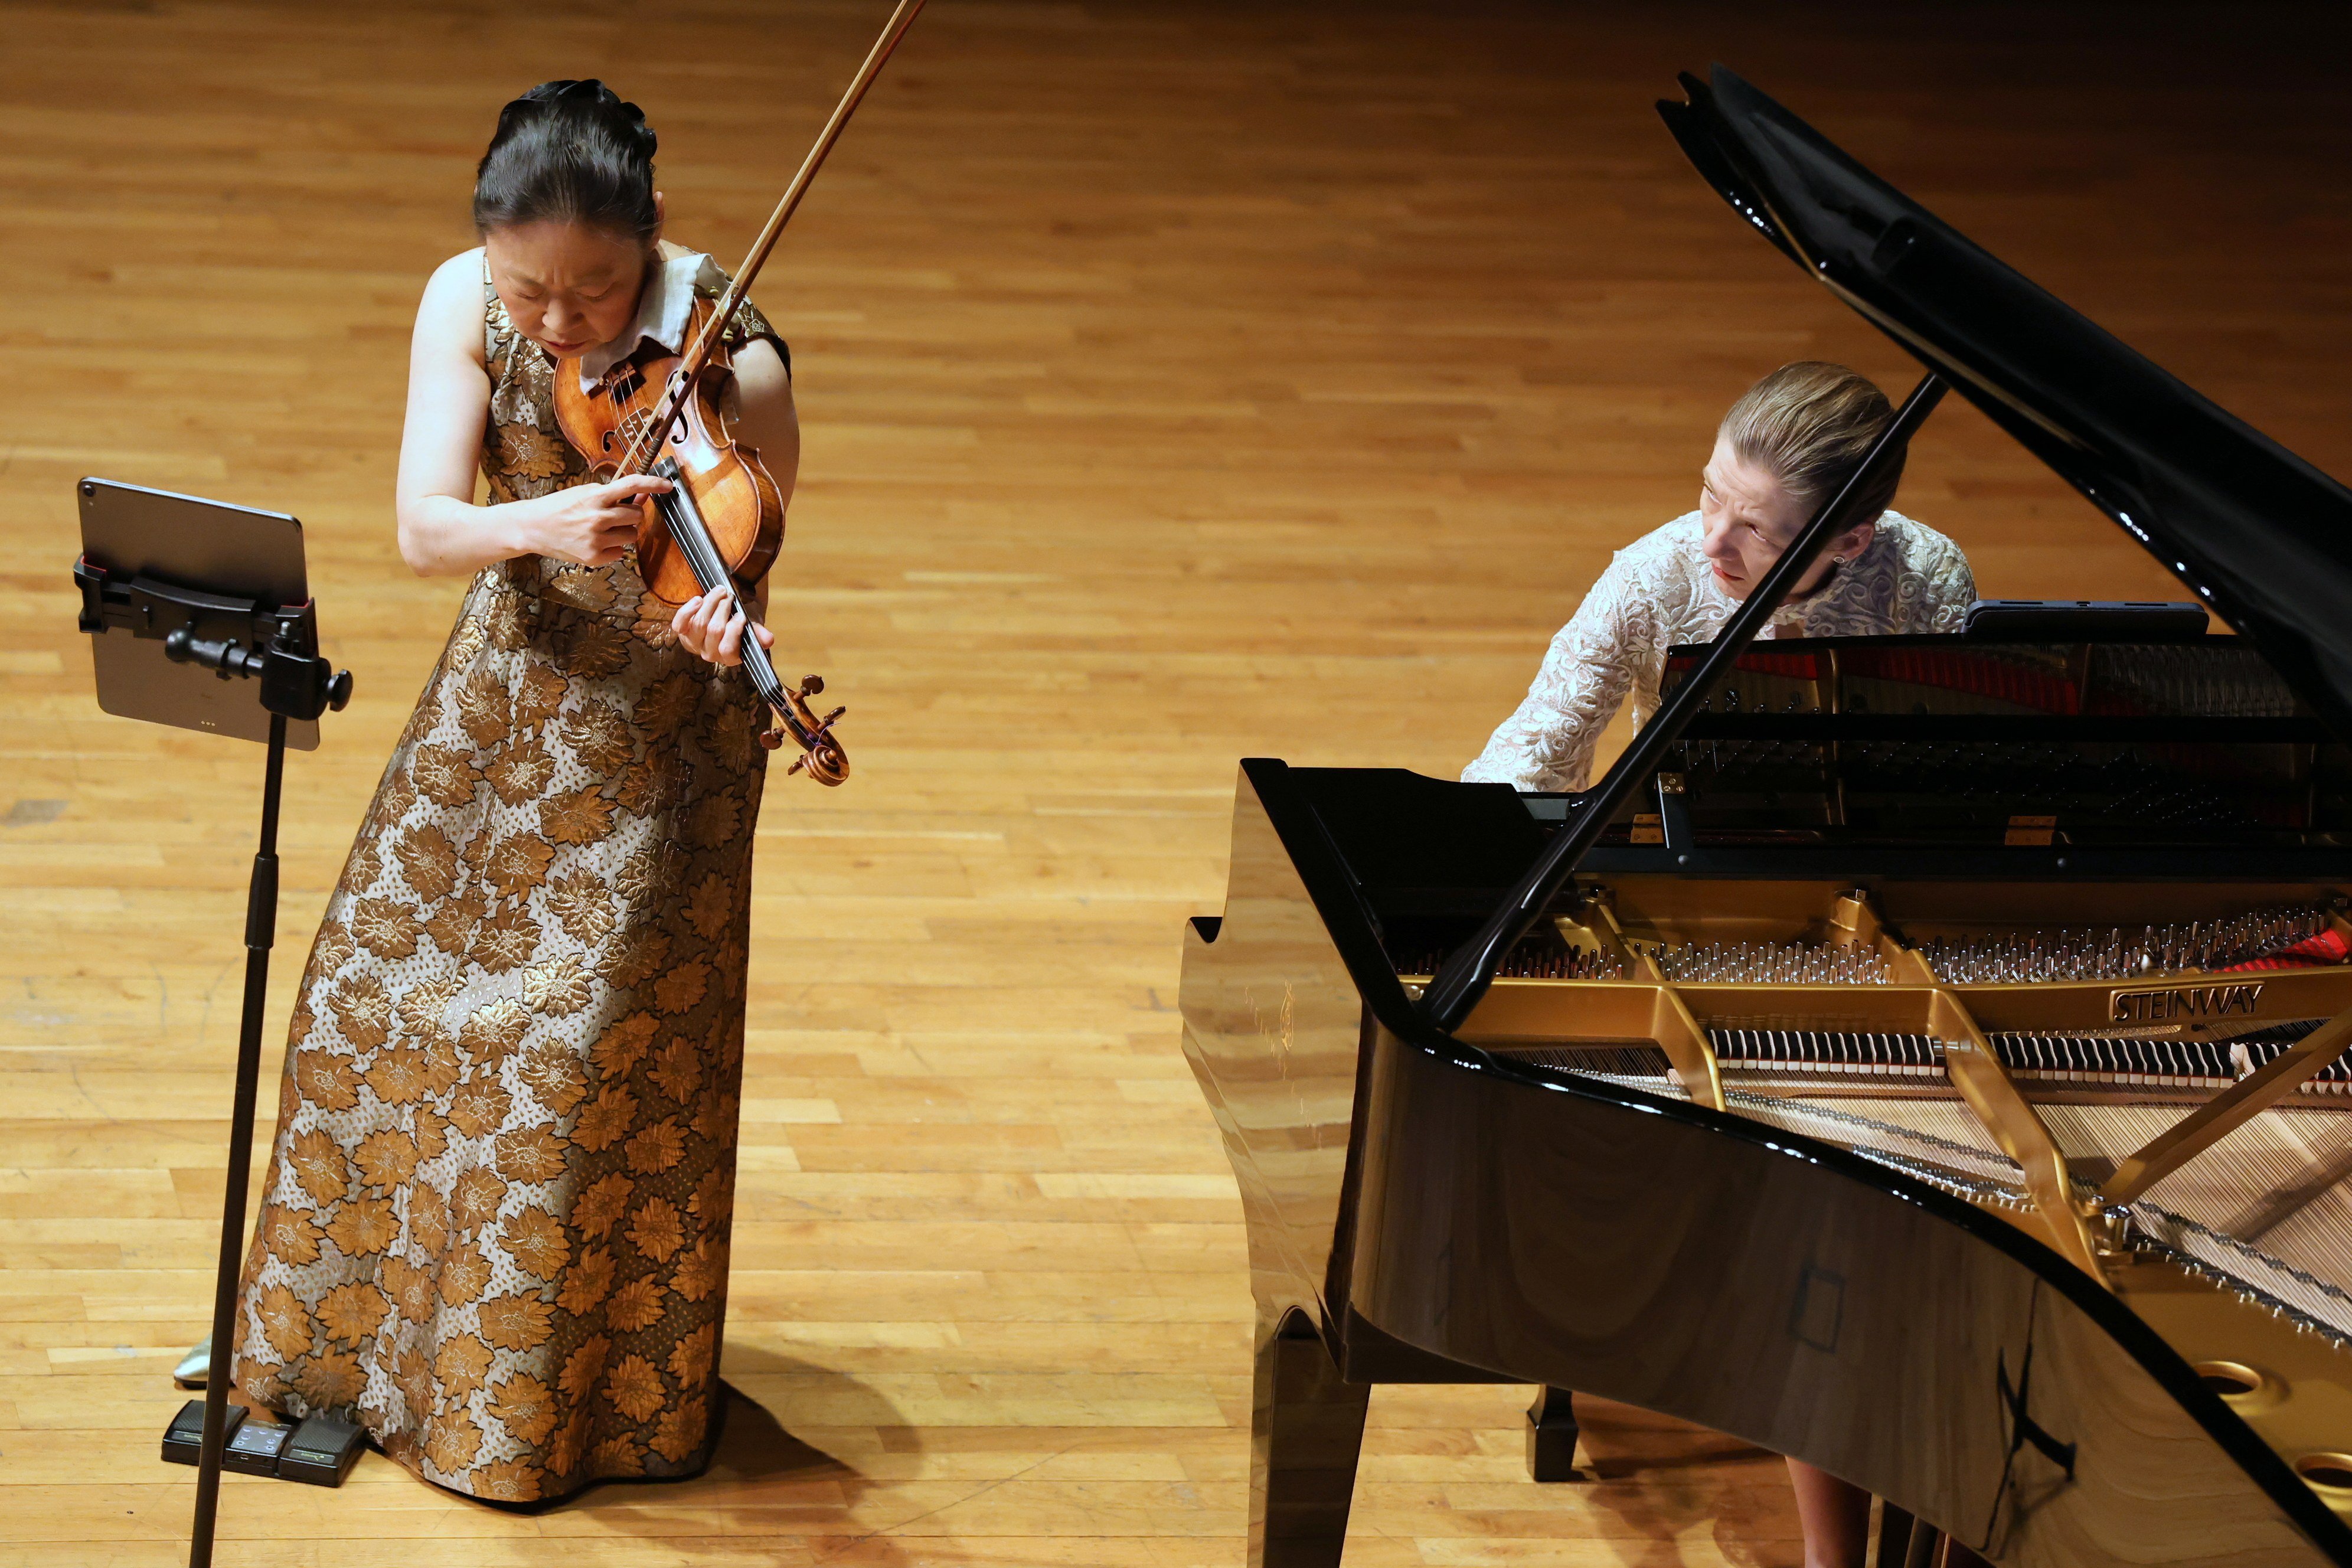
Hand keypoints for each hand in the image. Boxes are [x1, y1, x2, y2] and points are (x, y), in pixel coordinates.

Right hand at [520, 474, 670, 565]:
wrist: (532, 527)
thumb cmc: (559, 507)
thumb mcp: (584, 493)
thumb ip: (612, 494)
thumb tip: (641, 496)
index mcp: (595, 497)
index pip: (631, 485)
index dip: (652, 484)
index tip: (667, 486)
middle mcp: (597, 518)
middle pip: (636, 516)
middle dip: (630, 514)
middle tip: (614, 515)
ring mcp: (596, 539)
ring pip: (632, 535)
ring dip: (623, 531)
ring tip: (602, 528)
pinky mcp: (594, 557)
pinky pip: (621, 552)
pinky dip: (613, 547)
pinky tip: (595, 542)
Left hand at [672, 587, 774, 667]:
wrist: (724, 616)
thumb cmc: (739, 621)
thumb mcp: (752, 626)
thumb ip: (758, 633)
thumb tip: (768, 639)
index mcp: (730, 657)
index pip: (728, 648)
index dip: (734, 630)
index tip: (741, 614)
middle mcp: (711, 654)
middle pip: (714, 630)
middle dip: (723, 609)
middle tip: (730, 595)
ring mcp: (694, 644)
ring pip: (699, 623)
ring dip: (710, 602)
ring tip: (719, 591)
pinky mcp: (682, 633)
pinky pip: (679, 624)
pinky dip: (687, 610)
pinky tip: (698, 599)